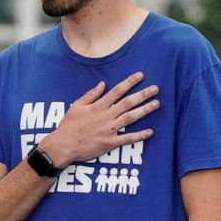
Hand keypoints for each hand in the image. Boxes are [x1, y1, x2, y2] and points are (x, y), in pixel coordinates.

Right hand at [40, 72, 158, 167]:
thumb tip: (102, 84)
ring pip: (130, 118)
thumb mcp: (76, 106)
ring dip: (145, 110)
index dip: (129, 82)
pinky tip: (150, 132)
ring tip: (157, 103)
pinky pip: (127, 138)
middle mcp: (105, 116)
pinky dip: (139, 135)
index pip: (116, 91)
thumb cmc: (68, 126)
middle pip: (127, 103)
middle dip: (142, 94)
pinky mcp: (109, 143)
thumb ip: (90, 95)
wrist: (63, 145)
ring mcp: (108, 130)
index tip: (141, 75)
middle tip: (155, 88)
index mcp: (97, 106)